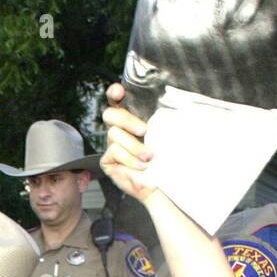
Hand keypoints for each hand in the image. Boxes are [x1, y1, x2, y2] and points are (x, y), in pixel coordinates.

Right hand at [100, 82, 158, 201]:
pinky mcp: (107, 160)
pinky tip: (141, 166)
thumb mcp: (166, 135)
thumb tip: (170, 102)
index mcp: (132, 117)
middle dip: (126, 120)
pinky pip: (114, 152)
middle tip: (144, 130)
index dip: (114, 93)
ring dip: (134, 147)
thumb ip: (162, 119)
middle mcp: (119, 129)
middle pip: (110, 114)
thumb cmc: (166, 159)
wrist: (162, 184)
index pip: (117, 100)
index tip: (119, 91)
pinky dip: (129, 159)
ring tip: (149, 158)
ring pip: (114, 135)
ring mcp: (111, 145)